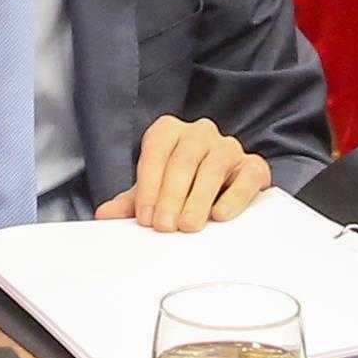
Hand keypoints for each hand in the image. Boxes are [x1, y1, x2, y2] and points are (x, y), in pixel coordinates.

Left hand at [93, 116, 269, 231]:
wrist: (223, 187)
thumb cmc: (181, 186)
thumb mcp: (154, 191)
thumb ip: (130, 202)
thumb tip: (104, 215)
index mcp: (169, 131)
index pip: (156, 151)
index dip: (148, 186)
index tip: (144, 217)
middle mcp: (199, 132)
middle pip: (183, 159)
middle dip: (171, 195)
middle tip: (165, 226)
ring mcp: (228, 146)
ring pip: (213, 167)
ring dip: (198, 199)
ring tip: (188, 226)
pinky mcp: (253, 165)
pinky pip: (246, 177)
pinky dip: (233, 196)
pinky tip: (220, 215)